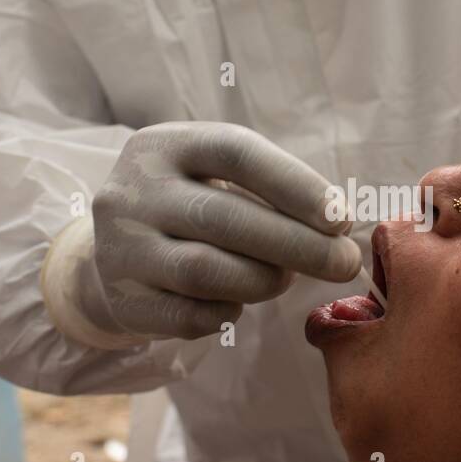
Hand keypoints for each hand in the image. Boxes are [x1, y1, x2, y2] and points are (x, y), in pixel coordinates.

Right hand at [58, 122, 360, 341]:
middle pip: (224, 217)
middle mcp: (133, 190)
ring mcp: (121, 247)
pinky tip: (237, 301)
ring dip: (264, 280)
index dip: (296, 185)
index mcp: (166, 145)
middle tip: (344, 263)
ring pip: (206, 271)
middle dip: (297, 244)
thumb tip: (338, 228)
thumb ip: (272, 193)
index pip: (236, 153)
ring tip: (286, 279)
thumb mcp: (220, 178)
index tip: (342, 217)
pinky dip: (228, 312)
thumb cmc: (194, 206)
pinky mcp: (122, 300)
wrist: (116, 253)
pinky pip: (190, 317)